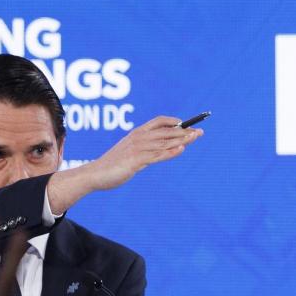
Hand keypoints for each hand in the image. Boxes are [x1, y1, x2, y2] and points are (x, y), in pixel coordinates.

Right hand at [47, 116, 202, 211]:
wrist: (95, 174)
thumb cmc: (113, 165)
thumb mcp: (130, 153)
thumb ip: (145, 150)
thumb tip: (160, 150)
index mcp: (136, 134)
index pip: (158, 121)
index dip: (173, 121)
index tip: (186, 123)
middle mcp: (138, 138)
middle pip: (166, 131)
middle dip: (184, 131)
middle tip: (200, 131)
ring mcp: (137, 149)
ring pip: (164, 142)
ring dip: (182, 139)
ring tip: (197, 137)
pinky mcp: (136, 161)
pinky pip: (157, 156)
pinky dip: (170, 152)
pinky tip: (182, 149)